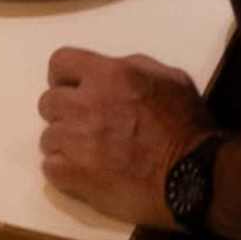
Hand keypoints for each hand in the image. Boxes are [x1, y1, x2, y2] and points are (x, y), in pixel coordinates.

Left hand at [38, 47, 205, 219]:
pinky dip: (62, 171)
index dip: (64, 77)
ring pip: (48, 138)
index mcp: (108, 76)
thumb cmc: (188, 126)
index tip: (73, 90)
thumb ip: (134, 68)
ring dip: (64, 145)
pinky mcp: (74, 175)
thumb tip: (112, 71)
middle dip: (64, 113)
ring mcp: (76, 141)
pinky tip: (83, 174)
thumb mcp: (170, 79)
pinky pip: (49, 168)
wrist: (192, 177)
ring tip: (88, 155)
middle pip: (48, 102)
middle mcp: (85, 104)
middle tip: (84, 126)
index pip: (60, 62)